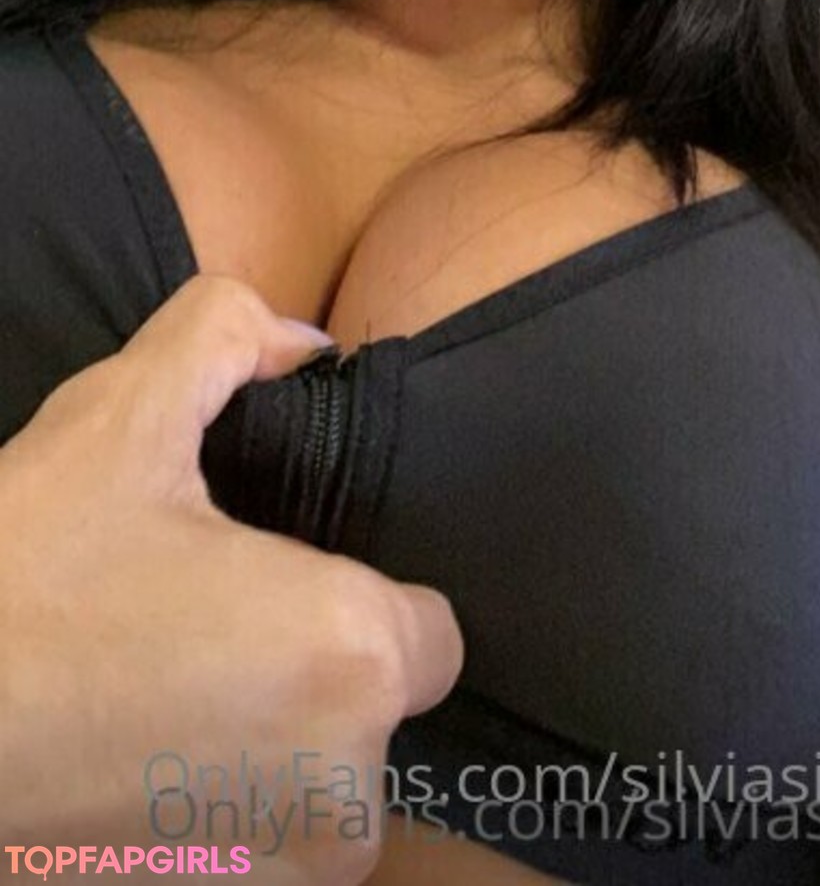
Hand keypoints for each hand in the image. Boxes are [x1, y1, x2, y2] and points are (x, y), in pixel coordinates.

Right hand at [0, 273, 462, 878]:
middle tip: (191, 634)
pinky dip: (207, 819)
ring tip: (150, 701)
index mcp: (348, 661)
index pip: (429, 634)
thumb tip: (301, 343)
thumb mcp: (114, 422)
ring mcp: (274, 883)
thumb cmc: (14, 585)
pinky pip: (251, 855)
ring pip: (312, 797)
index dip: (355, 599)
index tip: (272, 585)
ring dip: (255, 757)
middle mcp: (341, 798)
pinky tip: (129, 767)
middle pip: (369, 719)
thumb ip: (226, 337)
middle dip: (301, 677)